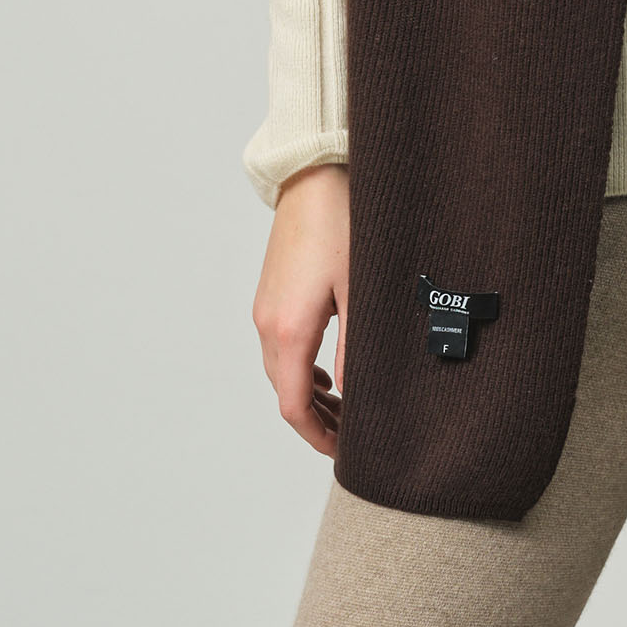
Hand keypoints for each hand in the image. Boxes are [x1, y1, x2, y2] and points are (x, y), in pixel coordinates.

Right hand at [251, 162, 349, 457]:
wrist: (313, 176)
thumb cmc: (343, 224)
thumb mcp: (360, 292)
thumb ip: (357, 349)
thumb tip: (360, 397)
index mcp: (290, 329)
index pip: (294, 406)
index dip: (318, 436)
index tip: (344, 451)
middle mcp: (269, 324)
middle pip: (285, 393)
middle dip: (316, 420)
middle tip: (353, 434)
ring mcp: (265, 308)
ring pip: (281, 371)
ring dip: (309, 395)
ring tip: (345, 408)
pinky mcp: (270, 294)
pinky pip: (279, 347)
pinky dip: (301, 369)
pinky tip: (327, 371)